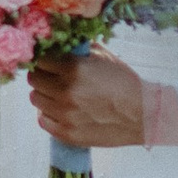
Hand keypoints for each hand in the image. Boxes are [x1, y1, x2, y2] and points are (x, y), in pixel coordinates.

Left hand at [27, 50, 147, 149]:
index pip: (41, 60)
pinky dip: (48, 114)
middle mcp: (66, 91)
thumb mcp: (104, 57)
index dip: (45, 60)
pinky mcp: (67, 133)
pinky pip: (42, 120)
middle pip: (34, 80)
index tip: (50, 62)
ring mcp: (65, 114)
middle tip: (52, 78)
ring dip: (44, 95)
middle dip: (42, 76)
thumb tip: (60, 43)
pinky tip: (60, 110)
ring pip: (36, 99)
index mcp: (74, 69)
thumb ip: (79, 49)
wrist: (142, 115)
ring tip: (57, 95)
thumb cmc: (125, 83)